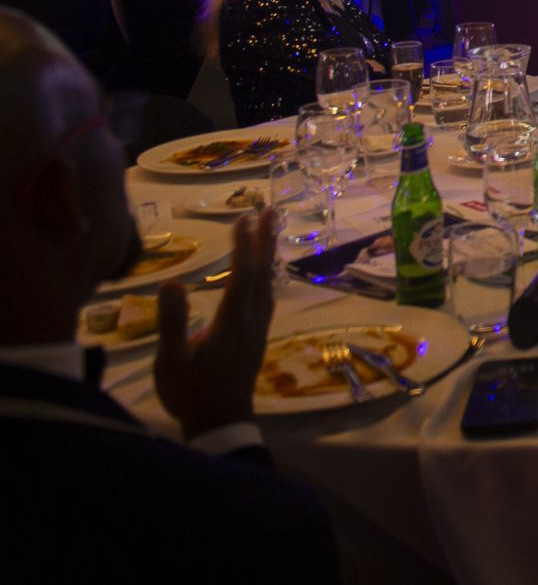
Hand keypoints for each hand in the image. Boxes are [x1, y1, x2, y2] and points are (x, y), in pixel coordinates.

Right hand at [156, 209, 276, 439]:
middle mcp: (252, 321)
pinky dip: (267, 277)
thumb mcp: (171, 362)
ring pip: (267, 284)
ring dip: (268, 255)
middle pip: (261, 273)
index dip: (243, 246)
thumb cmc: (191, 394)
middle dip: (264, 239)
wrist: (222, 424)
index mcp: (231, 323)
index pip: (241, 276)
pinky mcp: (258, 338)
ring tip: (271, 231)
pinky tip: (266, 275)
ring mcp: (258, 330)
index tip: (243, 218)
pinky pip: (267, 298)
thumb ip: (172, 323)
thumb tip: (171, 283)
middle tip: (270, 208)